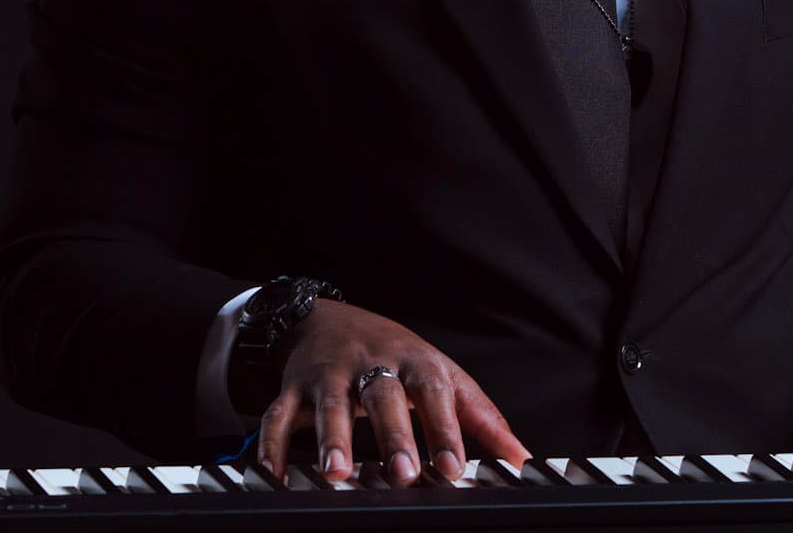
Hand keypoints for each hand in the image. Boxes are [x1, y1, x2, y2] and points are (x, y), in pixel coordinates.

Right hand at [254, 301, 529, 484]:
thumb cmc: (394, 354)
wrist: (327, 318)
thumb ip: (480, 418)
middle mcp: (372, 364)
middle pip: (382, 395)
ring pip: (328, 403)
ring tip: (336, 474)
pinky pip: (278, 414)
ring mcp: (330, 374)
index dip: (445, 429)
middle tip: (404, 473)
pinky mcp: (293, 386)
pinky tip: (273, 473)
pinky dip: (272, 444)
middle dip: (393, 435)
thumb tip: (520, 457)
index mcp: (414, 361)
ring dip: (331, 438)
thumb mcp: (441, 375)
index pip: (434, 392)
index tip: (454, 467)